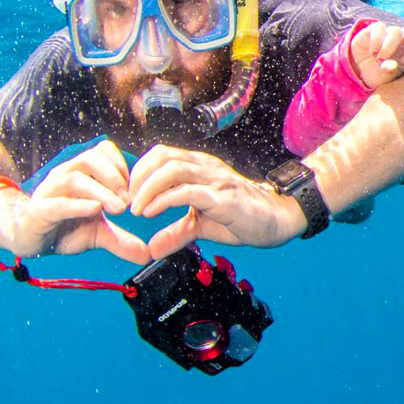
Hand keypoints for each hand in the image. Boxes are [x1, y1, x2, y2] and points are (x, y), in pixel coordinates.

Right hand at [4, 139, 149, 262]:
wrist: (28, 238)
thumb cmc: (64, 227)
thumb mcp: (98, 234)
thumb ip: (121, 240)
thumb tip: (146, 256)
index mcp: (82, 172)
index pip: (104, 151)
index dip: (122, 165)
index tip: (136, 188)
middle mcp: (66, 175)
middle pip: (91, 158)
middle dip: (115, 176)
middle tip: (130, 200)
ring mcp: (50, 191)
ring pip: (75, 179)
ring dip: (101, 192)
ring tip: (119, 209)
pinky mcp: (39, 211)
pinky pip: (57, 203)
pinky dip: (77, 205)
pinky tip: (95, 210)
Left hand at [128, 146, 308, 258]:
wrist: (277, 220)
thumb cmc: (242, 217)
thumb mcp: (201, 225)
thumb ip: (176, 233)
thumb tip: (153, 248)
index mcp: (200, 167)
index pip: (161, 154)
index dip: (139, 170)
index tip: (128, 194)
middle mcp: (206, 167)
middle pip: (162, 156)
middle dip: (137, 177)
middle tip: (127, 201)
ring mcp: (215, 180)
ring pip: (172, 169)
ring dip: (147, 188)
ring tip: (136, 208)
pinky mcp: (222, 197)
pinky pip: (187, 191)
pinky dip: (163, 200)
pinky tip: (151, 212)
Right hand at [348, 0, 403, 88]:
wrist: (358, 70)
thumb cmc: (378, 75)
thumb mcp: (387, 77)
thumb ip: (389, 71)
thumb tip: (388, 64)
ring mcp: (391, 34)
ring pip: (396, 32)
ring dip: (388, 47)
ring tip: (380, 57)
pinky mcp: (376, 29)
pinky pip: (380, 30)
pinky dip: (376, 42)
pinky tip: (371, 51)